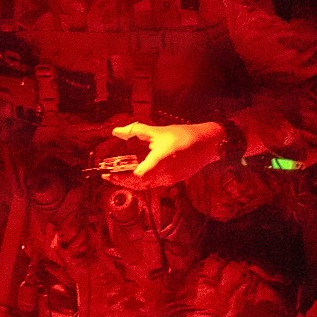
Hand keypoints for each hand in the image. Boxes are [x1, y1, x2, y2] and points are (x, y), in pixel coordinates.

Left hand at [107, 121, 226, 188]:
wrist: (207, 144)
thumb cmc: (183, 136)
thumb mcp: (157, 131)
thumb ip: (135, 131)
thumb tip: (117, 132)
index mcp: (160, 160)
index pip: (136, 175)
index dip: (121, 177)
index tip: (109, 174)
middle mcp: (165, 174)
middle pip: (138, 184)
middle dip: (121, 181)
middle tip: (108, 177)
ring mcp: (170, 179)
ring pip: (145, 186)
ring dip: (130, 183)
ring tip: (117, 176)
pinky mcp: (173, 181)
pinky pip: (153, 184)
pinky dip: (141, 182)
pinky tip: (134, 175)